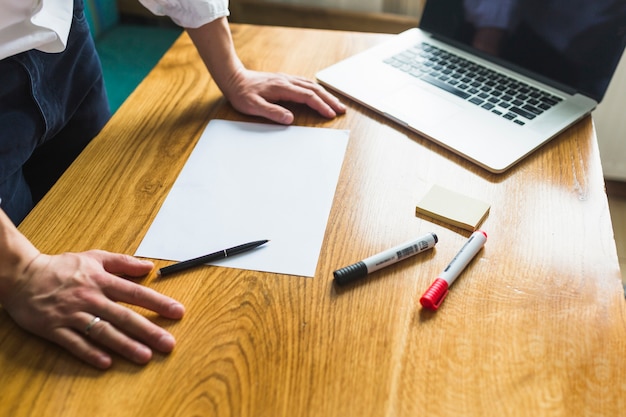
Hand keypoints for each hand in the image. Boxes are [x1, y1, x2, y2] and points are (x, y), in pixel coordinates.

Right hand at [1, 250, 183, 368]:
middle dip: (148, 330)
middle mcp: (90, 298)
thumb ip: (123, 262)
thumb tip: (149, 266)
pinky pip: (74, 343)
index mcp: (101, 280)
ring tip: (145, 356)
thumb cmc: (62, 267)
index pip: (136, 293)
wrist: (22, 276)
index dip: (158, 303)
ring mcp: (72, 314)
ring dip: (125, 345)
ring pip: (102, 332)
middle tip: (168, 343)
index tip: (177, 312)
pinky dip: (90, 353)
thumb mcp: (95, 257)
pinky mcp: (54, 328)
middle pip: (124, 316)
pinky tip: (106, 363)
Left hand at [223, 69, 346, 123]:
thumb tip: (290, 119)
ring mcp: (286, 80)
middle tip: (341, 109)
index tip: (331, 114)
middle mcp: (287, 81)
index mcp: (282, 88)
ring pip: (311, 85)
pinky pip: (305, 84)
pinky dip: (316, 90)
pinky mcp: (284, 80)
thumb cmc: (242, 94)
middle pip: (314, 89)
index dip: (321, 106)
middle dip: (329, 100)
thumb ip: (272, 112)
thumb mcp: (253, 106)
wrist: (233, 78)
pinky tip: (319, 94)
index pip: (307, 97)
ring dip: (325, 94)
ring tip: (336, 103)